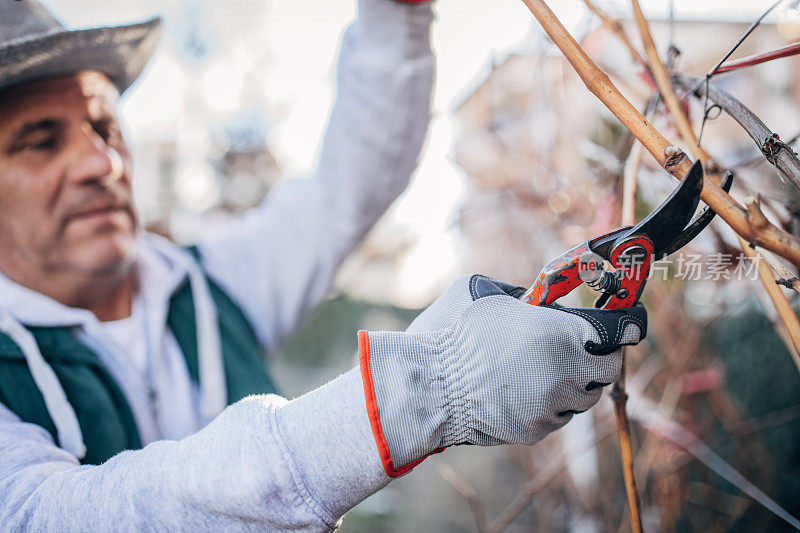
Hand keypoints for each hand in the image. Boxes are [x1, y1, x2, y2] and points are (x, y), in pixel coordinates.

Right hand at [358, 274, 645, 476]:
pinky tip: (524, 386)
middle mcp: (565, 374)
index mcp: (560, 334)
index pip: (617, 331)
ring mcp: (551, 407)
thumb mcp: (489, 292)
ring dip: (575, 379)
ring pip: (584, 396)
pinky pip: (557, 414)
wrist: (424, 386)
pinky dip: (551, 400)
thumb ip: (528, 297)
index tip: (631, 321)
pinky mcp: (535, 431)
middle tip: (583, 344)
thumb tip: (545, 300)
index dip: (626, 324)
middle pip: (607, 368)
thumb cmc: (451, 332)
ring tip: (546, 366)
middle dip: (599, 355)